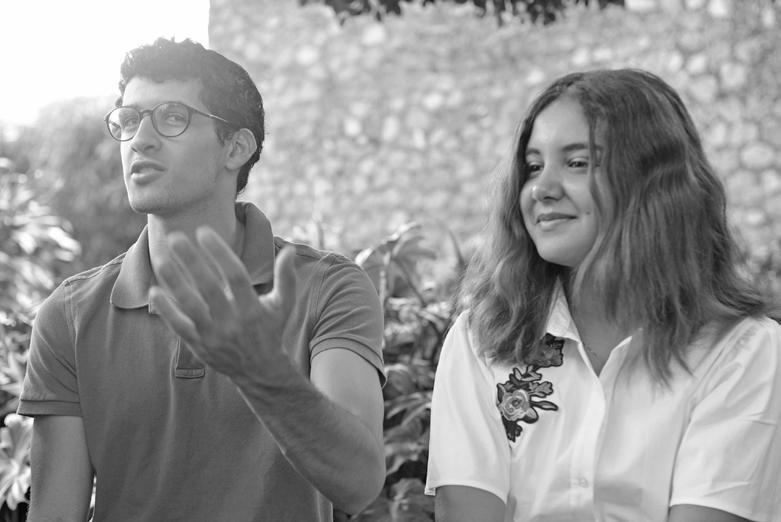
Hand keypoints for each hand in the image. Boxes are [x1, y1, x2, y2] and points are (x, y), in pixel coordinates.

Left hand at [149, 226, 296, 380]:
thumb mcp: (284, 305)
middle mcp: (232, 322)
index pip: (235, 275)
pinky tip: (154, 291)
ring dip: (173, 281)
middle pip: (208, 287)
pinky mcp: (199, 346)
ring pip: (189, 305)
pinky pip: (179, 325)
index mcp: (253, 308)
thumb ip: (286, 277)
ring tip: (160, 258)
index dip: (219, 252)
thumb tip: (290, 249)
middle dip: (191, 260)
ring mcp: (213, 335)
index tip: (203, 231)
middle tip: (175, 237)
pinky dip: (166, 309)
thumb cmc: (271, 330)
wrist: (260, 371)